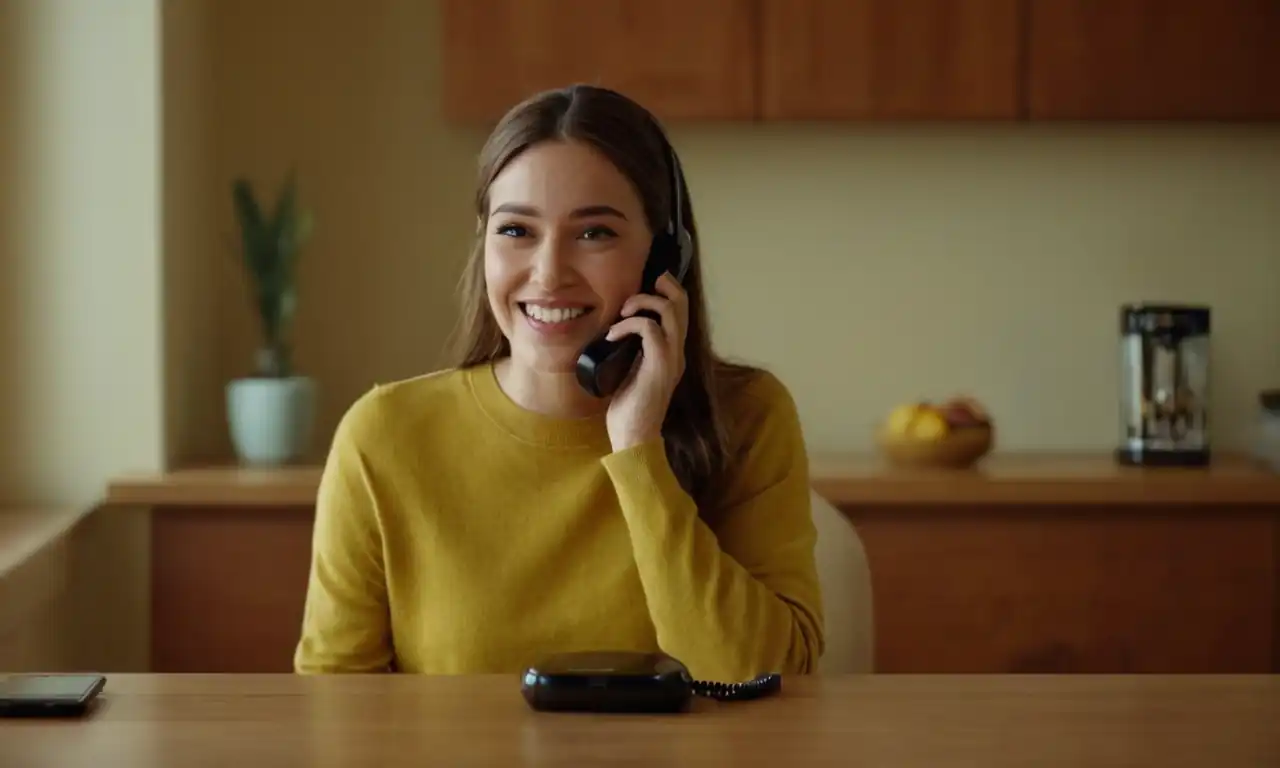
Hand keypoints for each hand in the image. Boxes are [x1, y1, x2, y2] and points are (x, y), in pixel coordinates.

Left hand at [604, 272, 687, 451]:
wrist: (634, 436)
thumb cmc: (628, 408)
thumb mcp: (631, 371)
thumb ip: (634, 351)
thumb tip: (619, 331)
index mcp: (672, 353)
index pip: (680, 313)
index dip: (668, 293)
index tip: (647, 287)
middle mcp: (677, 352)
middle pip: (682, 305)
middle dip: (664, 285)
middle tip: (644, 284)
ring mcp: (671, 358)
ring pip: (670, 311)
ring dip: (642, 302)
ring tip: (622, 313)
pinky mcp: (659, 365)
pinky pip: (650, 329)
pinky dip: (628, 325)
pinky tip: (612, 336)